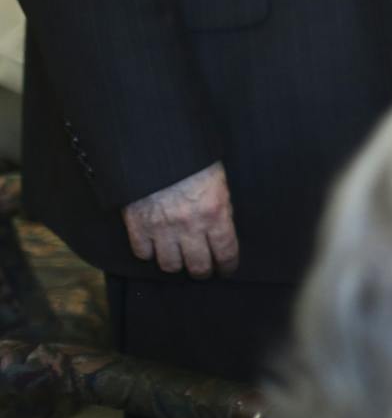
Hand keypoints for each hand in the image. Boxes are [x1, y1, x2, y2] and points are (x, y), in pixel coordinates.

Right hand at [122, 161, 238, 277]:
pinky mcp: (137, 225)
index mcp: (215, 212)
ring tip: (179, 258)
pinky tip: (155, 246)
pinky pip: (143, 253)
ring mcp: (162, 228)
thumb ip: (220, 207)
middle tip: (204, 269)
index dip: (228, 265)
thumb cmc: (193, 159)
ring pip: (170, 265)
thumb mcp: (218, 180)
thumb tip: (222, 229)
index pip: (226, 252)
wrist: (156, 146)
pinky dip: (149, 253)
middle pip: (198, 266)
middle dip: (203, 271)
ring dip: (176, 263)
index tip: (227, 270)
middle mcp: (190, 225)